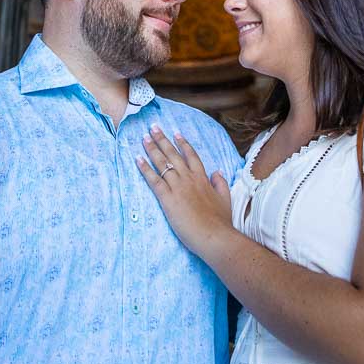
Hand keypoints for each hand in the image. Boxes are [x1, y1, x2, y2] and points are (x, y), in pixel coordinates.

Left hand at [137, 124, 232, 260]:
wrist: (214, 236)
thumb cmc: (220, 221)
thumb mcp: (225, 198)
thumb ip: (221, 183)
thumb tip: (218, 171)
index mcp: (203, 178)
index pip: (191, 156)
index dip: (183, 144)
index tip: (176, 133)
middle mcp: (189, 178)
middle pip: (173, 155)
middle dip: (162, 140)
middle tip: (153, 127)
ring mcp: (178, 187)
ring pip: (162, 164)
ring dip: (152, 150)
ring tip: (144, 138)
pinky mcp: (168, 199)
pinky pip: (154, 180)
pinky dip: (145, 169)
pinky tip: (138, 160)